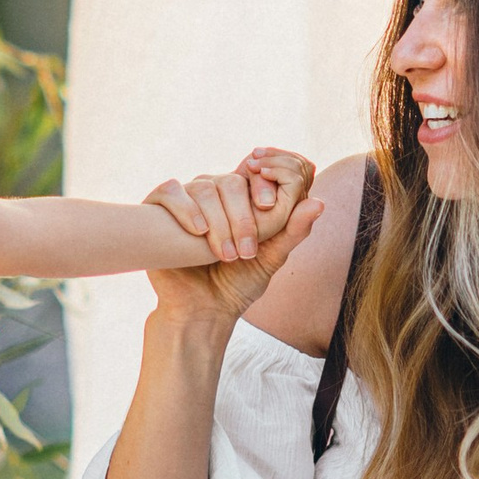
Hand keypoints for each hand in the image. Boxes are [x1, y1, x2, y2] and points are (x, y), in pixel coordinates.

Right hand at [144, 147, 319, 316]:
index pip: (258, 168)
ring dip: (219, 223)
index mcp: (242, 198)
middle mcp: (214, 193)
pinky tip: (198, 231)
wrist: (199, 310)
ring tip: (226, 255)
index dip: (266, 176)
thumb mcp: (271, 259)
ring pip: (204, 187)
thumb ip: (293, 231)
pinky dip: (185, 208)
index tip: (269, 204)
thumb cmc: (237, 285)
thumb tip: (319, 202)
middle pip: (233, 180)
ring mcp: (187, 199)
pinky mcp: (159, 209)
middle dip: (244, 217)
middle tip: (248, 251)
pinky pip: (171, 191)